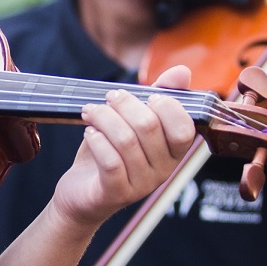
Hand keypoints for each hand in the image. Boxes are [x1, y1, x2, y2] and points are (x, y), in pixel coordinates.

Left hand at [51, 66, 195, 230]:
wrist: (82, 192)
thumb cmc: (111, 152)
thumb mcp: (133, 121)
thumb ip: (159, 96)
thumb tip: (182, 72)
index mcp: (174, 152)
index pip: (184, 127)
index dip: (166, 105)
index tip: (145, 95)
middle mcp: (163, 170)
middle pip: (149, 126)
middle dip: (125, 104)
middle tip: (110, 97)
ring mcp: (141, 184)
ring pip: (125, 140)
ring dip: (104, 118)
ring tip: (91, 111)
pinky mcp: (116, 193)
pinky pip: (110, 162)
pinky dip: (97, 141)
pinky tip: (89, 133)